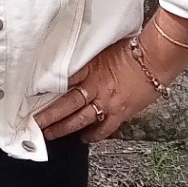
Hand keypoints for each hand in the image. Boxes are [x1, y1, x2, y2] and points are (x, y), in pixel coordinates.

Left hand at [33, 36, 162, 143]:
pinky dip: (92, 135)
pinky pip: (103, 129)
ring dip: (62, 128)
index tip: (31, 95)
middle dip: (47, 114)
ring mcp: (106, 101)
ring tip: (48, 134)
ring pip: (78, 118)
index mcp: (89, 68)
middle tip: (32, 122)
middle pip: (65, 103)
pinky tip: (83, 139)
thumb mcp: (103, 47)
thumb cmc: (134, 48)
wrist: (155, 58)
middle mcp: (94, 86)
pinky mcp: (119, 112)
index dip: (44, 88)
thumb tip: (74, 58)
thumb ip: (88, 57)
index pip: (60, 80)